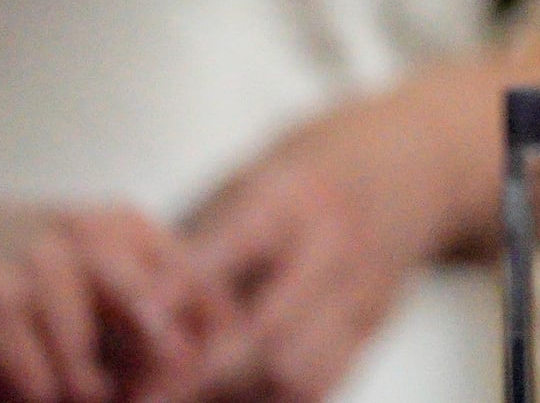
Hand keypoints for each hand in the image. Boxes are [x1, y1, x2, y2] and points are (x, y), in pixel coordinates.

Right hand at [0, 173, 227, 402]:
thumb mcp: (76, 271)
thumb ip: (135, 311)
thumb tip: (187, 365)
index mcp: (128, 226)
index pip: (200, 298)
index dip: (195, 358)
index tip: (175, 389)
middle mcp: (94, 235)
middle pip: (157, 340)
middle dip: (143, 390)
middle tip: (112, 399)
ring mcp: (41, 262)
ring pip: (86, 374)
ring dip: (73, 402)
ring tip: (55, 394)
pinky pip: (34, 380)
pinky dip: (28, 399)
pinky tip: (18, 390)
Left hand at [160, 86, 474, 402]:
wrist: (417, 160)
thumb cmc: (309, 172)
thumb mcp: (248, 178)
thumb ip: (194, 240)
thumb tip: (121, 302)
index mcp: (290, 194)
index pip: (235, 244)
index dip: (182, 289)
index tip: (136, 324)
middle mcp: (332, 245)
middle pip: (268, 331)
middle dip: (199, 377)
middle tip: (142, 397)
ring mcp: (361, 292)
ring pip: (295, 372)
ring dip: (234, 398)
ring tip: (182, 400)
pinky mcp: (373, 328)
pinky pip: (321, 386)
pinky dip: (272, 402)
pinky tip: (235, 399)